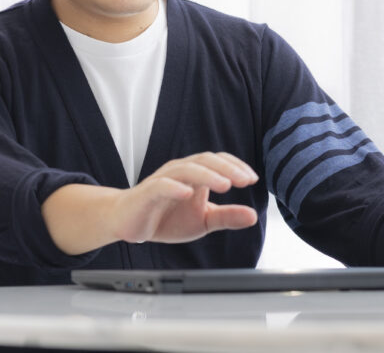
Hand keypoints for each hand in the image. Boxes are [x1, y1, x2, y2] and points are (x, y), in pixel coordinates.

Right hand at [110, 152, 259, 244]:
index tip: (253, 179)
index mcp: (195, 174)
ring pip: (186, 169)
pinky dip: (175, 187)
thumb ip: (227, 217)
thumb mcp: (203, 220)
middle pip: (205, 160)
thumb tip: (254, 216)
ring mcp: (163, 180)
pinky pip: (161, 185)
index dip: (236, 166)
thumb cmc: (167, 218)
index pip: (218, 161)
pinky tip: (188, 192)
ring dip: (207, 175)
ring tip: (225, 185)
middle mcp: (180, 171)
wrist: (129, 223)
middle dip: (227, 169)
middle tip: (245, 180)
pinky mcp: (147, 192)